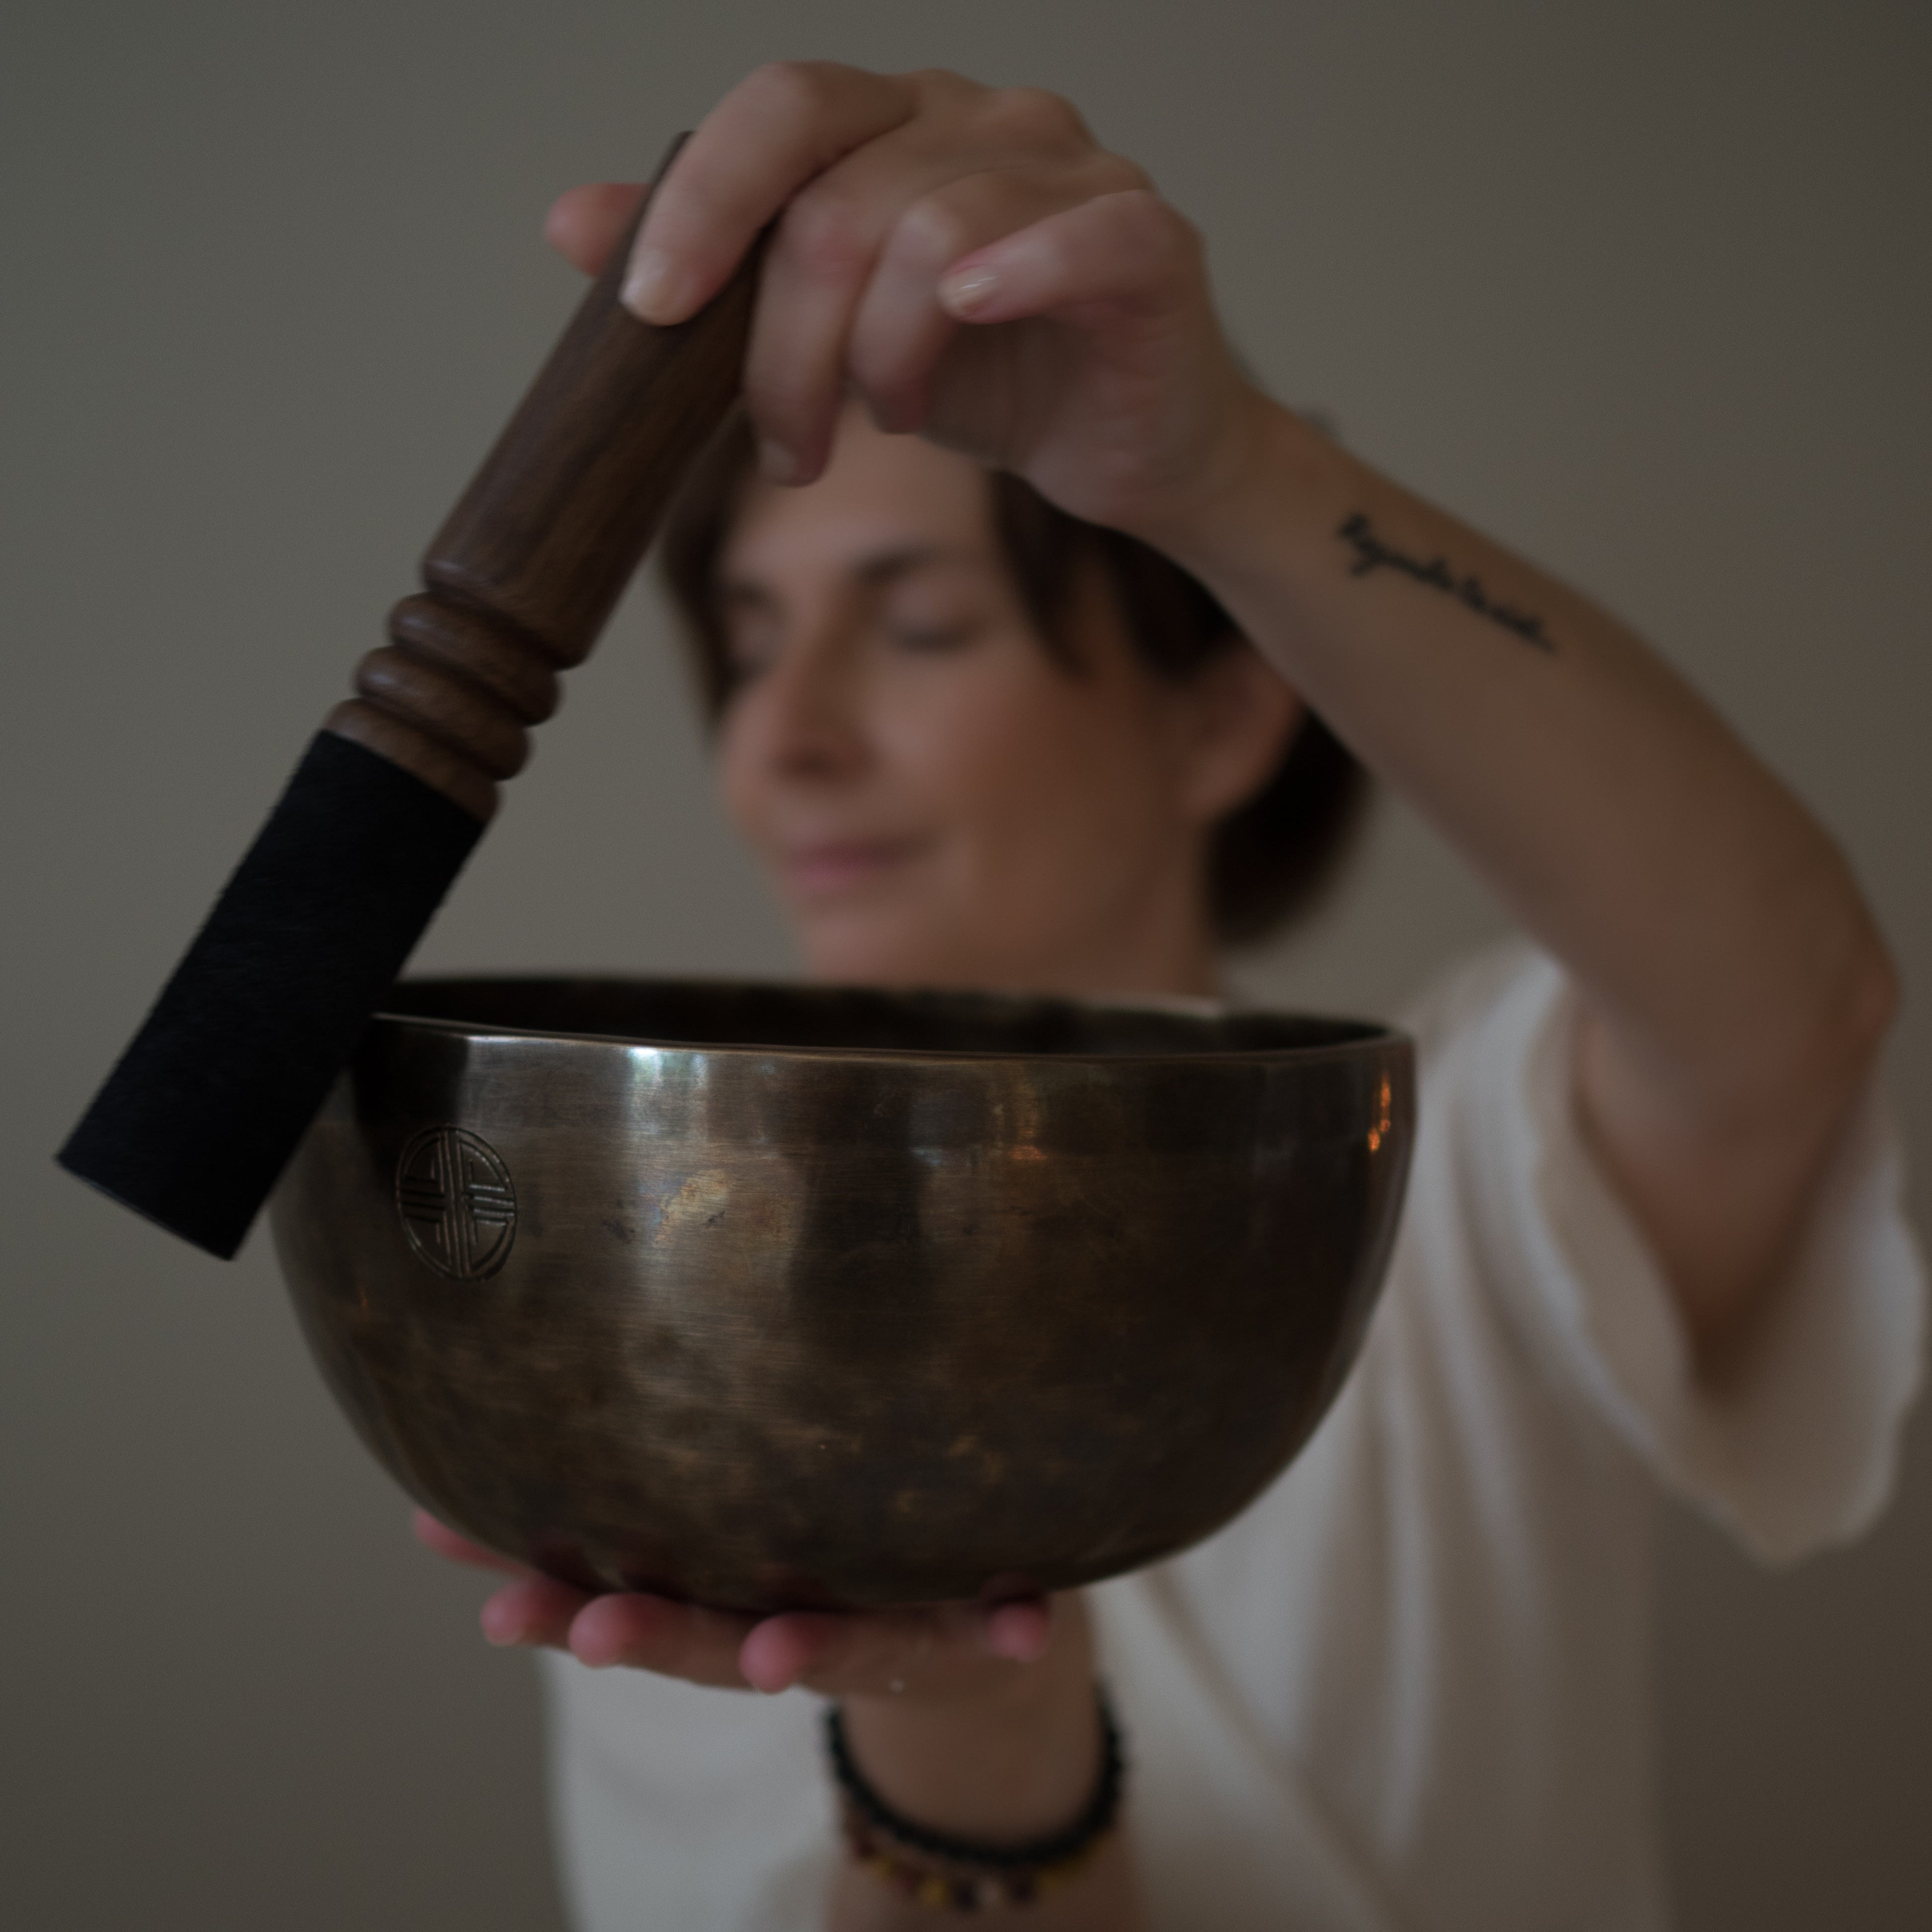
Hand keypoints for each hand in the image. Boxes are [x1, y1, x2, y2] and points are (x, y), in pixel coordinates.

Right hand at [411, 1509, 1061, 1704]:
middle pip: (719, 1639)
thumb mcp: (727, 1530)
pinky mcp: (989, 1618)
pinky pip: (996, 1621)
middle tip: (592, 1632)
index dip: (564, 1610)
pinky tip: (1024, 1629)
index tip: (503, 1608)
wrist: (978, 1649)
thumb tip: (441, 1488)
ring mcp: (896, 1626)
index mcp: (735, 1603)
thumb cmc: (829, 1563)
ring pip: (843, 1640)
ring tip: (775, 1654)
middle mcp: (805, 1625)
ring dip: (809, 1651)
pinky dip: (1008, 1627)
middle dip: (657, 1638)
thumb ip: (616, 1502)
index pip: (636, 1603)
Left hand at [543, 62, 1272, 541]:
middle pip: (841, 201)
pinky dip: (1017, 273)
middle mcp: (988, 119)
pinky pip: (1079, 236)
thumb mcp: (832, 330)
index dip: (704, 199)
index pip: (784, 108)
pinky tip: (971, 320)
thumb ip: (724, 273)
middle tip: (787, 447)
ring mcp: (1078, 170)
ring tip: (890, 421)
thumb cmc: (988, 380)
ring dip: (882, 358)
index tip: (652, 310)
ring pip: (933, 234)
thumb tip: (573, 222)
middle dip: (786, 346)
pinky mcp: (1150, 239)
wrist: (1124, 446)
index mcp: (902, 122)